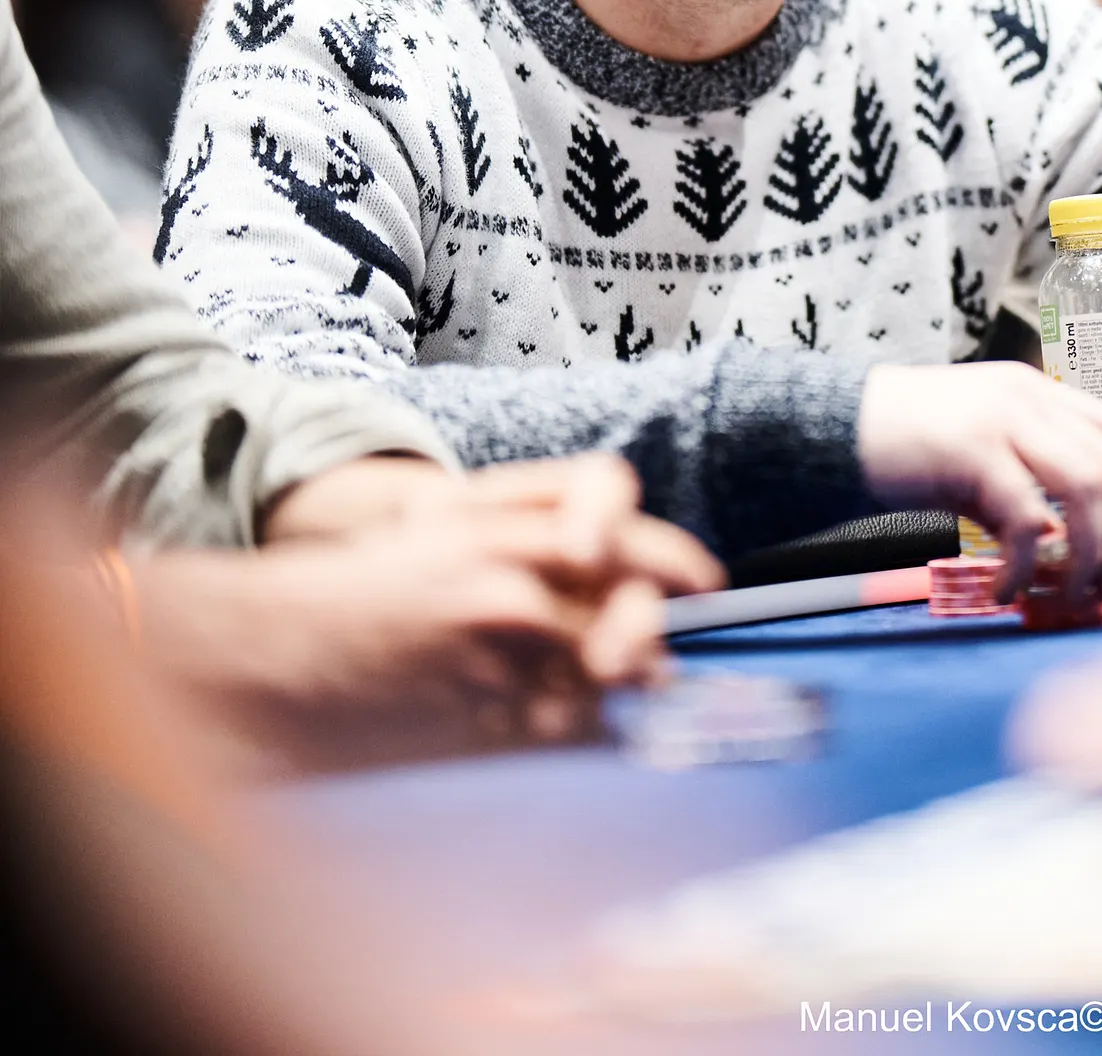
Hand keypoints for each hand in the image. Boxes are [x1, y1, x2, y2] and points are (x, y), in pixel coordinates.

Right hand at [151, 453, 722, 770]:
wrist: (274, 658)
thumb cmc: (357, 596)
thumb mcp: (436, 528)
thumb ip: (524, 530)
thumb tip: (608, 562)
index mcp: (493, 514)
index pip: (611, 501)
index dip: (664, 545)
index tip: (698, 578)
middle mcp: (508, 571)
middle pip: (634, 590)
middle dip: (656, 623)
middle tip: (661, 650)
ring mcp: (502, 647)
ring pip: (619, 665)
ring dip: (633, 682)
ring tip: (626, 689)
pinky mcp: (491, 714)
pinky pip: (581, 726)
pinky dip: (592, 730)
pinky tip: (571, 728)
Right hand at [857, 361, 1101, 603]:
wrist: (834, 426)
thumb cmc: (905, 448)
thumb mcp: (980, 456)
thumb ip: (1026, 488)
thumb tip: (1066, 556)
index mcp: (1036, 392)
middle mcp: (1027, 397)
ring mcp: (1000, 419)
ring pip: (1087, 489)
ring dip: (1087, 558)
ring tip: (1065, 598)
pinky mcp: (970, 451)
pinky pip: (1026, 519)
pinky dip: (1025, 568)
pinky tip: (1003, 593)